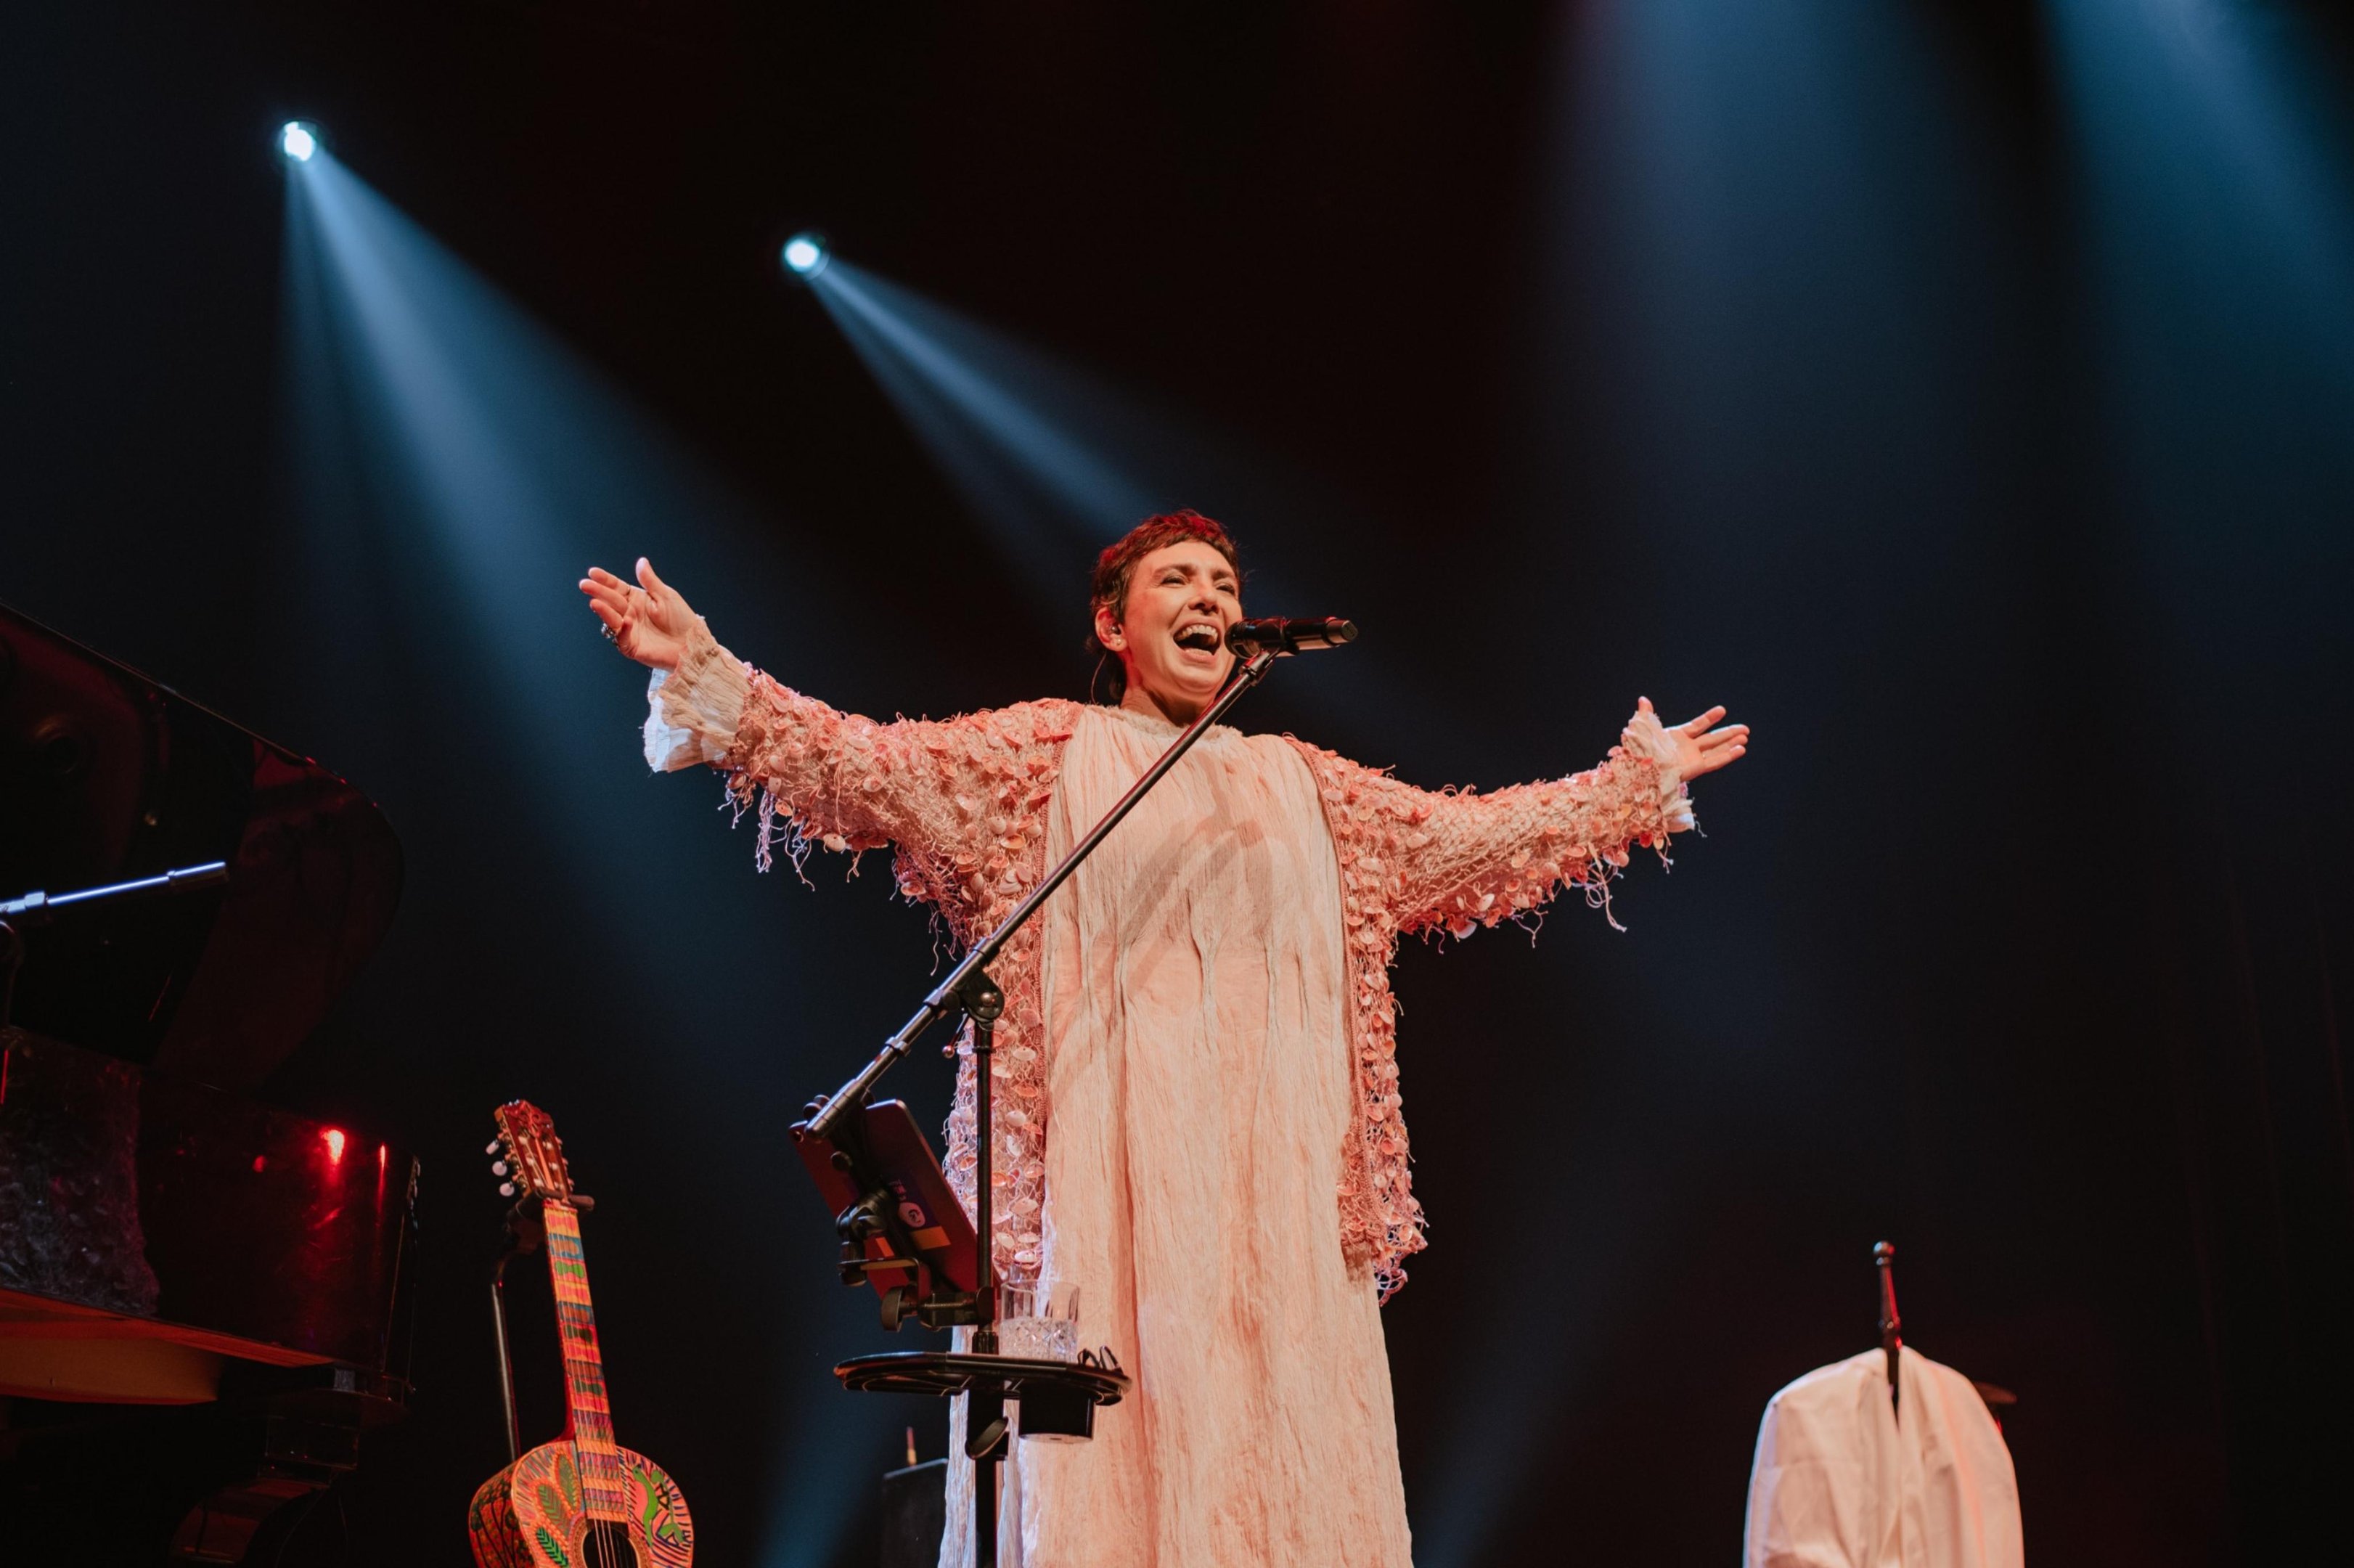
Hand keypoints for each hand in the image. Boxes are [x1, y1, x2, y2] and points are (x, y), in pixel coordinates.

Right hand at [579, 557, 698, 671]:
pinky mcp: (631, 646)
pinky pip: (623, 637)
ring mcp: (628, 630)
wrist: (693, 644)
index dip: (606, 580)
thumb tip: (641, 561)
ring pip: (612, 619)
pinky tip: (624, 620)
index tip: (593, 572)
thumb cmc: (681, 620)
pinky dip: (622, 630)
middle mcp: (629, 613)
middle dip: (598, 592)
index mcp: (637, 599)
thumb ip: (650, 581)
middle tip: (585, 585)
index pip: (617, 587)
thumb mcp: (666, 596)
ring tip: (595, 602)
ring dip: (604, 611)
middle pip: (611, 601)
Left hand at [1633, 696, 1747, 780]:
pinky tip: (1741, 749)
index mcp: (1677, 737)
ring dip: (1731, 743)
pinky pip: (1715, 761)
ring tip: (1746, 737)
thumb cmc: (1639, 749)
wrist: (1640, 767)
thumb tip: (1643, 699)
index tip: (1722, 710)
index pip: (1698, 725)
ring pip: (1717, 749)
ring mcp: (1693, 758)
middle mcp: (1687, 747)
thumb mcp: (1642, 728)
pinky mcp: (1696, 768)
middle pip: (1712, 739)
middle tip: (1745, 729)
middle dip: (1728, 733)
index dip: (1710, 718)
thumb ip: (1645, 714)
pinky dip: (1728, 755)